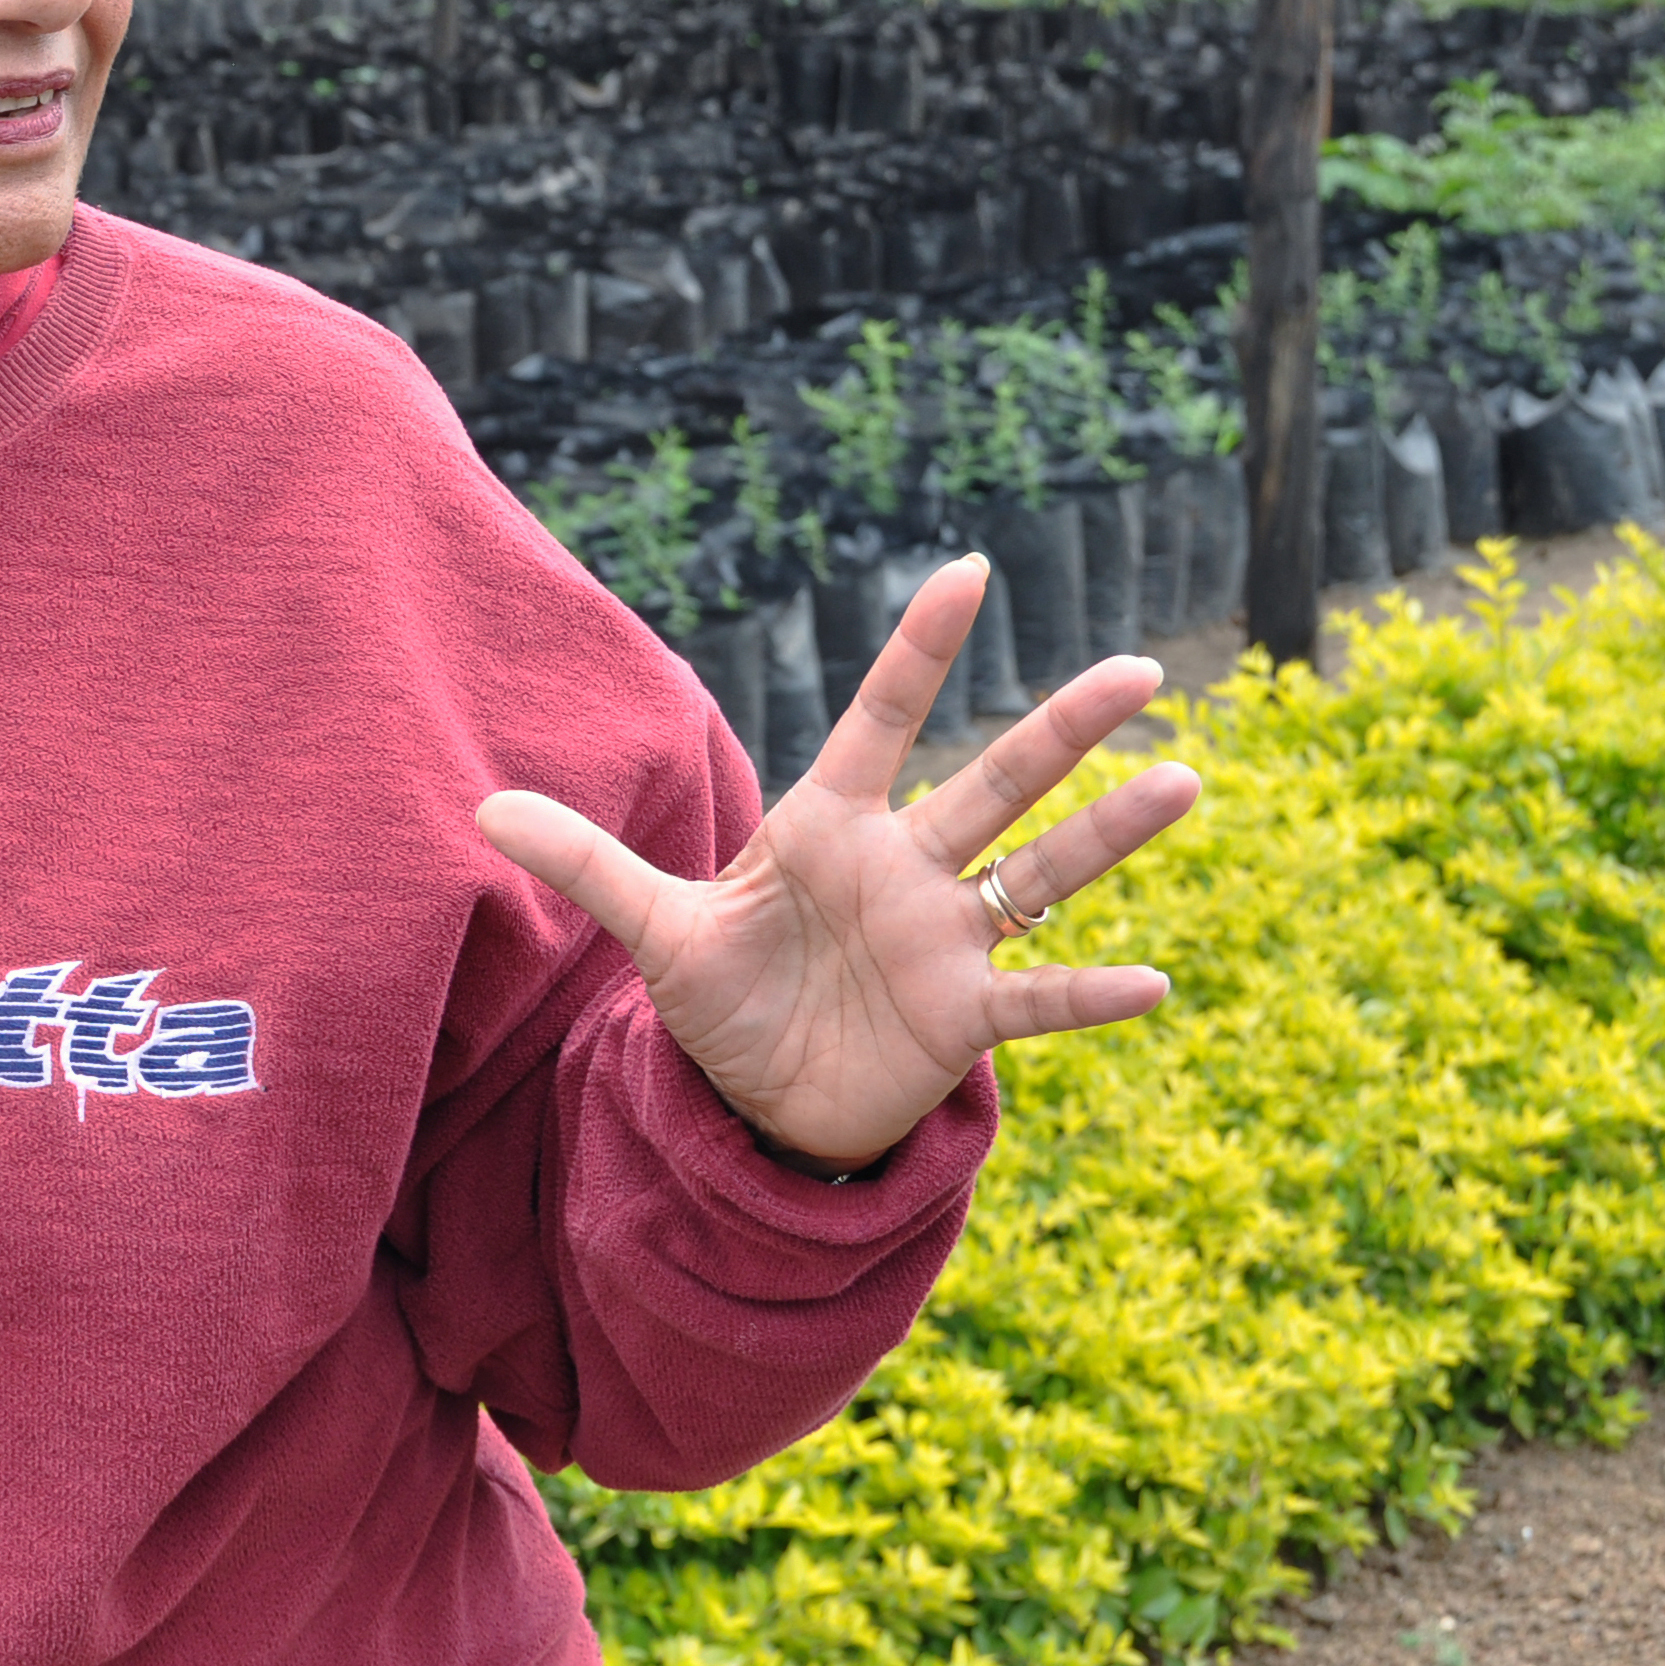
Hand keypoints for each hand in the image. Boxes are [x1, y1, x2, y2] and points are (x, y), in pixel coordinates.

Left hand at [476, 555, 1189, 1173]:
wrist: (755, 1098)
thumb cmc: (720, 996)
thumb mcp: (652, 930)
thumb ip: (586, 863)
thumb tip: (480, 813)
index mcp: (830, 828)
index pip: (882, 719)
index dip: (920, 650)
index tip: (969, 567)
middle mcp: (904, 870)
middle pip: (993, 782)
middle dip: (1061, 728)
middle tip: (1139, 666)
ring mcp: (944, 942)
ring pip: (1040, 873)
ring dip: (1110, 834)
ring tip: (1184, 780)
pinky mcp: (961, 1021)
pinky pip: (1037, 1001)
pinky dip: (1087, 993)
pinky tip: (1153, 983)